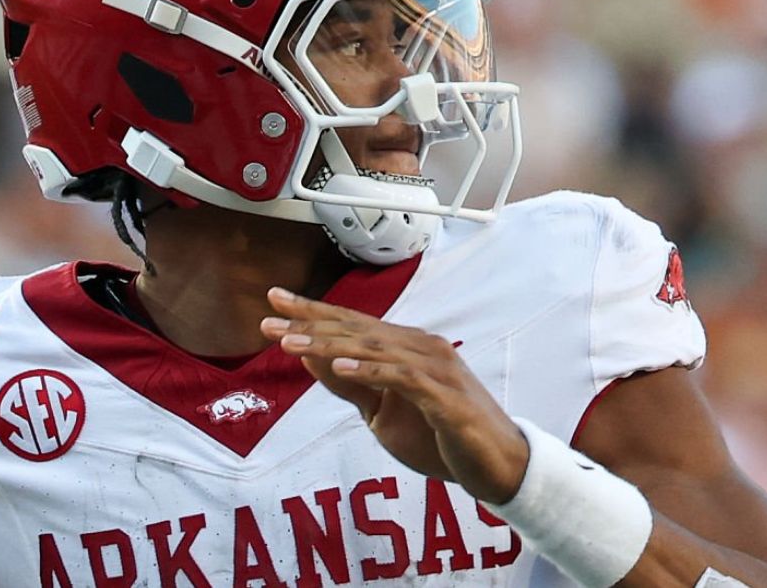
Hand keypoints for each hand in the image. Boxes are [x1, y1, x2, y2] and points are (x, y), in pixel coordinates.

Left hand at [261, 286, 528, 503]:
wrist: (498, 467)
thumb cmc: (440, 436)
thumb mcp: (383, 413)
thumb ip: (351, 384)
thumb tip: (312, 357)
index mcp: (405, 348)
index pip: (352, 323)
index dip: (312, 311)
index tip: (274, 300)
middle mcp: (421, 349)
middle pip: (357, 329)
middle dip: (310, 322)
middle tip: (269, 318)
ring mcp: (436, 369)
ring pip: (374, 348)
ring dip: (330, 344)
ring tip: (291, 342)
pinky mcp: (447, 397)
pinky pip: (402, 377)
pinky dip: (369, 370)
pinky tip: (338, 366)